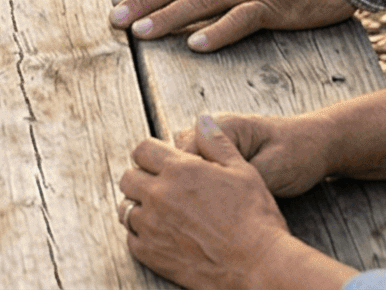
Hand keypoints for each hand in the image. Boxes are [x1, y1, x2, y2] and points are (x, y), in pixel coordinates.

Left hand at [119, 119, 334, 289]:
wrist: (259, 265)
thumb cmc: (255, 217)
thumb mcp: (243, 170)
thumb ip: (216, 143)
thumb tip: (201, 121)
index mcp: (178, 169)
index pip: (142, 150)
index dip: (151, 155)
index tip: (161, 164)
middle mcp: (159, 195)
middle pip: (129, 179)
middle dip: (141, 179)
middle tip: (159, 188)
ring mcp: (153, 227)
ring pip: (126, 210)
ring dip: (139, 207)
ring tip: (157, 213)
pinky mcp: (154, 256)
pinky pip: (131, 240)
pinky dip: (140, 236)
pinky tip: (158, 236)